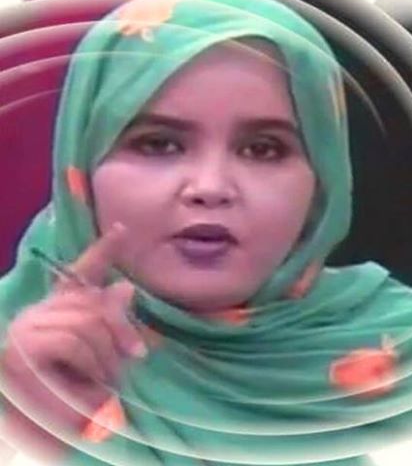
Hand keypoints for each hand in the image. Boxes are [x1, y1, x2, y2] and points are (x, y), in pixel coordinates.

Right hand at [0, 223, 146, 458]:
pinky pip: (73, 341)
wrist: (43, 435)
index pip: (81, 274)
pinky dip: (90, 364)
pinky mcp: (21, 347)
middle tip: (136, 356)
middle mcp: (40, 313)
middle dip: (122, 330)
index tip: (124, 230)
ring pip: (88, 322)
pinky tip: (86, 382)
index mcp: (60, 312)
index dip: (103, 251)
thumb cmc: (77, 398)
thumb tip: (125, 288)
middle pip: (94, 301)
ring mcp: (27, 328)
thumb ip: (111, 325)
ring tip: (105, 380)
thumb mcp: (104, 358)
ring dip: (107, 355)